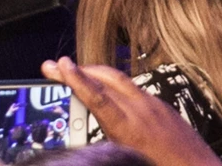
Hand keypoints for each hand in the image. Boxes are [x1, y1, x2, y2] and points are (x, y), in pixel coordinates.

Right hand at [41, 58, 221, 165]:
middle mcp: (142, 111)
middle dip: (80, 69)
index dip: (74, 79)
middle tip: (57, 66)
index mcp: (129, 128)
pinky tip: (109, 93)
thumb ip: (103, 140)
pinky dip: (116, 85)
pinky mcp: (164, 108)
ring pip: (121, 80)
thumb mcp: (124, 158)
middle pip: (107, 79)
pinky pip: (135, 89)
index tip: (59, 66)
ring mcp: (155, 106)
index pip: (96, 95)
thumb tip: (80, 135)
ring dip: (97, 74)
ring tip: (78, 74)